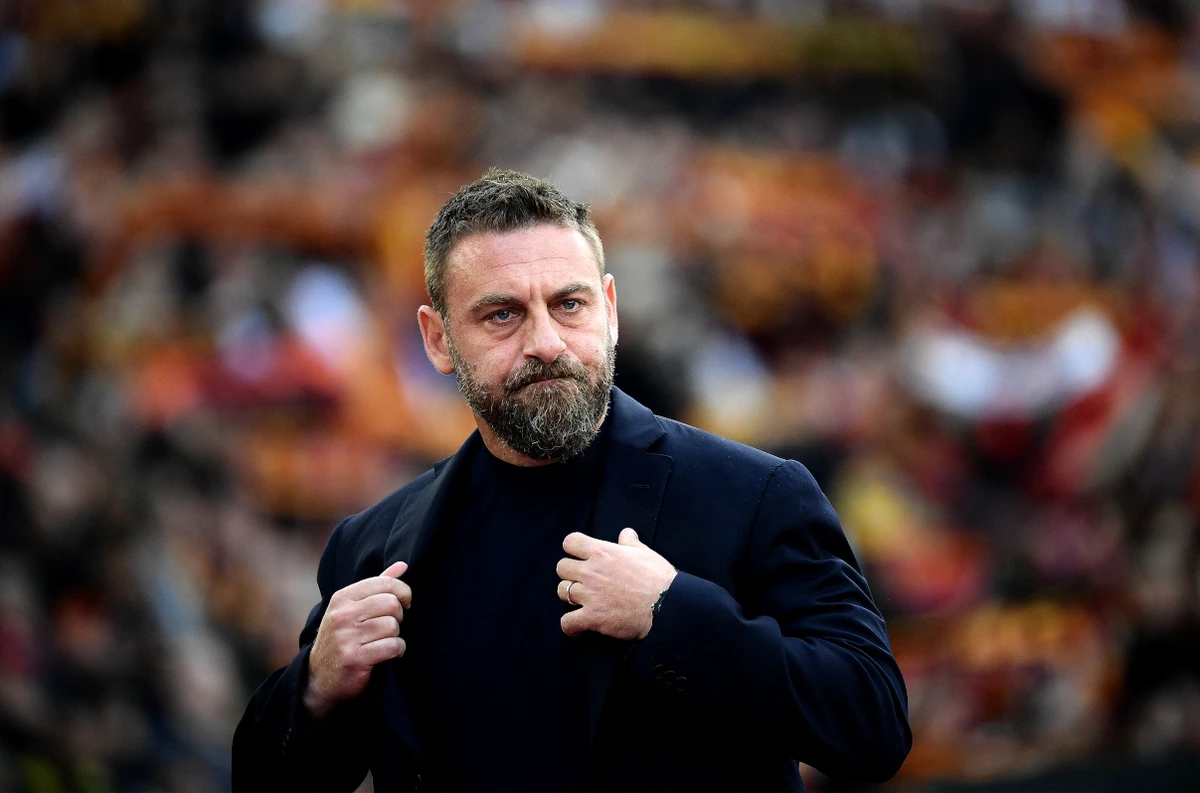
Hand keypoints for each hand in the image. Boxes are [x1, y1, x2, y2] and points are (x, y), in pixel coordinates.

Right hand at [304, 561, 411, 720]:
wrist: (320, 677)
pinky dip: (397, 650)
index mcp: (342, 598)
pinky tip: (390, 654)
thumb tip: (403, 565)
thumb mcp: (353, 608)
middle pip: (391, 604)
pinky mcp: (355, 659)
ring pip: (392, 626)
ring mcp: (346, 637)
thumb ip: (378, 585)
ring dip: (396, 636)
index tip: (404, 603)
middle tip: (393, 625)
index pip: (385, 583)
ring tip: (386, 640)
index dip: (403, 592)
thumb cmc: (343, 637)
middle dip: (399, 616)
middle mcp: (342, 615)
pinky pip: (392, 647)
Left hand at [556, 528, 676, 640]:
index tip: (580, 557)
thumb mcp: (645, 553)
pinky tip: (580, 626)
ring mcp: (590, 595)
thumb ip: (630, 543)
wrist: (667, 606)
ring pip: (562, 592)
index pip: (571, 542)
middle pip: (562, 567)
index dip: (573, 549)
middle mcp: (592, 571)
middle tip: (584, 581)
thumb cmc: (658, 578)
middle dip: (570, 574)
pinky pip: (567, 622)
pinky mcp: (592, 617)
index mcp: (603, 552)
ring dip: (570, 597)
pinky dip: (571, 626)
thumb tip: (626, 533)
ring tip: (583, 602)